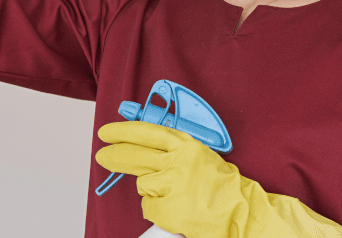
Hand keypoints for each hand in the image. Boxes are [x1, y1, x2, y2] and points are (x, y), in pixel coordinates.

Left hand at [96, 120, 341, 237]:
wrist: (238, 209)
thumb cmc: (219, 183)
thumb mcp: (197, 155)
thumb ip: (171, 148)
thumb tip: (140, 144)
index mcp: (185, 145)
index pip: (146, 132)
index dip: (123, 131)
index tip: (106, 133)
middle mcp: (176, 162)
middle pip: (135, 156)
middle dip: (116, 156)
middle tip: (103, 155)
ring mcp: (171, 185)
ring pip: (144, 184)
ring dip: (153, 189)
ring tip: (175, 192)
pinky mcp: (168, 207)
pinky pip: (150, 205)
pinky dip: (158, 207)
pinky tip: (176, 205)